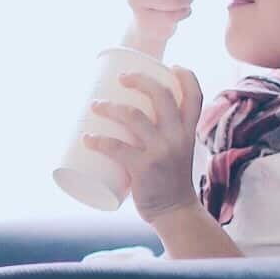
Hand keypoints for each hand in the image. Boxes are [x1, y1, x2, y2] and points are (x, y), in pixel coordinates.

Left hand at [82, 65, 204, 221]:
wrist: (175, 212)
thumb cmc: (170, 180)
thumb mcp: (177, 152)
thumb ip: (162, 134)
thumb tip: (130, 117)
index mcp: (189, 131)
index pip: (195, 95)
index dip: (184, 75)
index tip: (169, 66)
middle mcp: (178, 137)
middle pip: (161, 95)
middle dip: (139, 79)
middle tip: (121, 77)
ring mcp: (161, 151)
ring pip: (133, 116)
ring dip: (109, 106)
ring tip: (94, 105)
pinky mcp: (143, 168)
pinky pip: (116, 148)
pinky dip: (97, 141)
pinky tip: (84, 138)